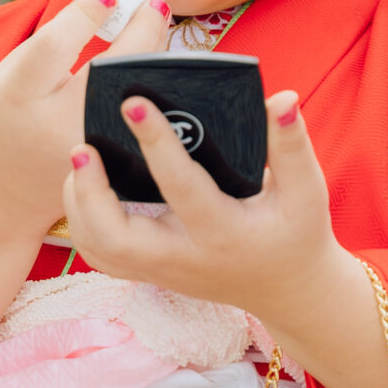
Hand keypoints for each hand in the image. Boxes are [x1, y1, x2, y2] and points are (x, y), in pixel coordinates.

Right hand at [0, 0, 171, 246]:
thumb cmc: (4, 120)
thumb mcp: (12, 73)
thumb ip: (56, 33)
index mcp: (20, 94)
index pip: (56, 45)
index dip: (85, 15)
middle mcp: (59, 124)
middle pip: (110, 67)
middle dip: (141, 26)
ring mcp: (90, 149)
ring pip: (136, 90)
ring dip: (153, 51)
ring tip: (153, 20)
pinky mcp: (112, 165)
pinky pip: (143, 115)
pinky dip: (153, 81)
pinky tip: (154, 57)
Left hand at [60, 88, 371, 350]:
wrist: (290, 289)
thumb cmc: (297, 232)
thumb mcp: (307, 190)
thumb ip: (292, 143)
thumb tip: (280, 98)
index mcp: (224, 233)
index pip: (182, 187)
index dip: (156, 143)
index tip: (132, 102)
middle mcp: (184, 258)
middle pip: (116, 239)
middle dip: (91, 192)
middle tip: (82, 146)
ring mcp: (162, 271)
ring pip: (99, 250)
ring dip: (80, 204)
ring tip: (81, 158)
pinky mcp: (149, 273)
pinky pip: (100, 255)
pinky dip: (83, 221)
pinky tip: (86, 185)